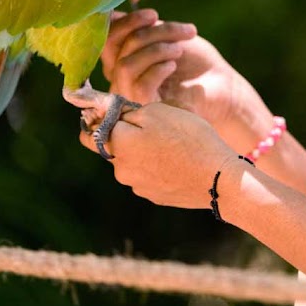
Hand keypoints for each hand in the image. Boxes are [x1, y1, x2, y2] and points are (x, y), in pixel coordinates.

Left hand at [79, 101, 236, 208]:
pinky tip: (179, 158)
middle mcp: (121, 170)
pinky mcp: (154, 195)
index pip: (87, 132)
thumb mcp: (156, 111)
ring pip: (132, 159)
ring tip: (173, 141)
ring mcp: (138, 186)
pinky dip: (157, 164)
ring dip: (144, 149)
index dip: (97, 118)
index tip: (112, 109)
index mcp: (118, 146)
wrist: (218, 178)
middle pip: (114, 145)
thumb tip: (109, 114)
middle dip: (127, 132)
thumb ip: (125, 112)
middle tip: (155, 122)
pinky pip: (148, 174)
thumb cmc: (188, 138)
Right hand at [102, 9, 273, 151]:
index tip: (153, 14)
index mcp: (122, 60)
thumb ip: (141, 30)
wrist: (222, 87)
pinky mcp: (146, 111)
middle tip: (181, 31)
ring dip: (156, 50)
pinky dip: (158, 68)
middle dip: (149, 33)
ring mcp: (130, 98)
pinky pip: (139, 85)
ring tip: (179, 50)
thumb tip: (110, 15)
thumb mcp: (168, 38)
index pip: (108, 40)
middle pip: (117, 49)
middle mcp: (120, 81)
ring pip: (126, 66)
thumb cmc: (195, 62)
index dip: (126, 23)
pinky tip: (174, 66)